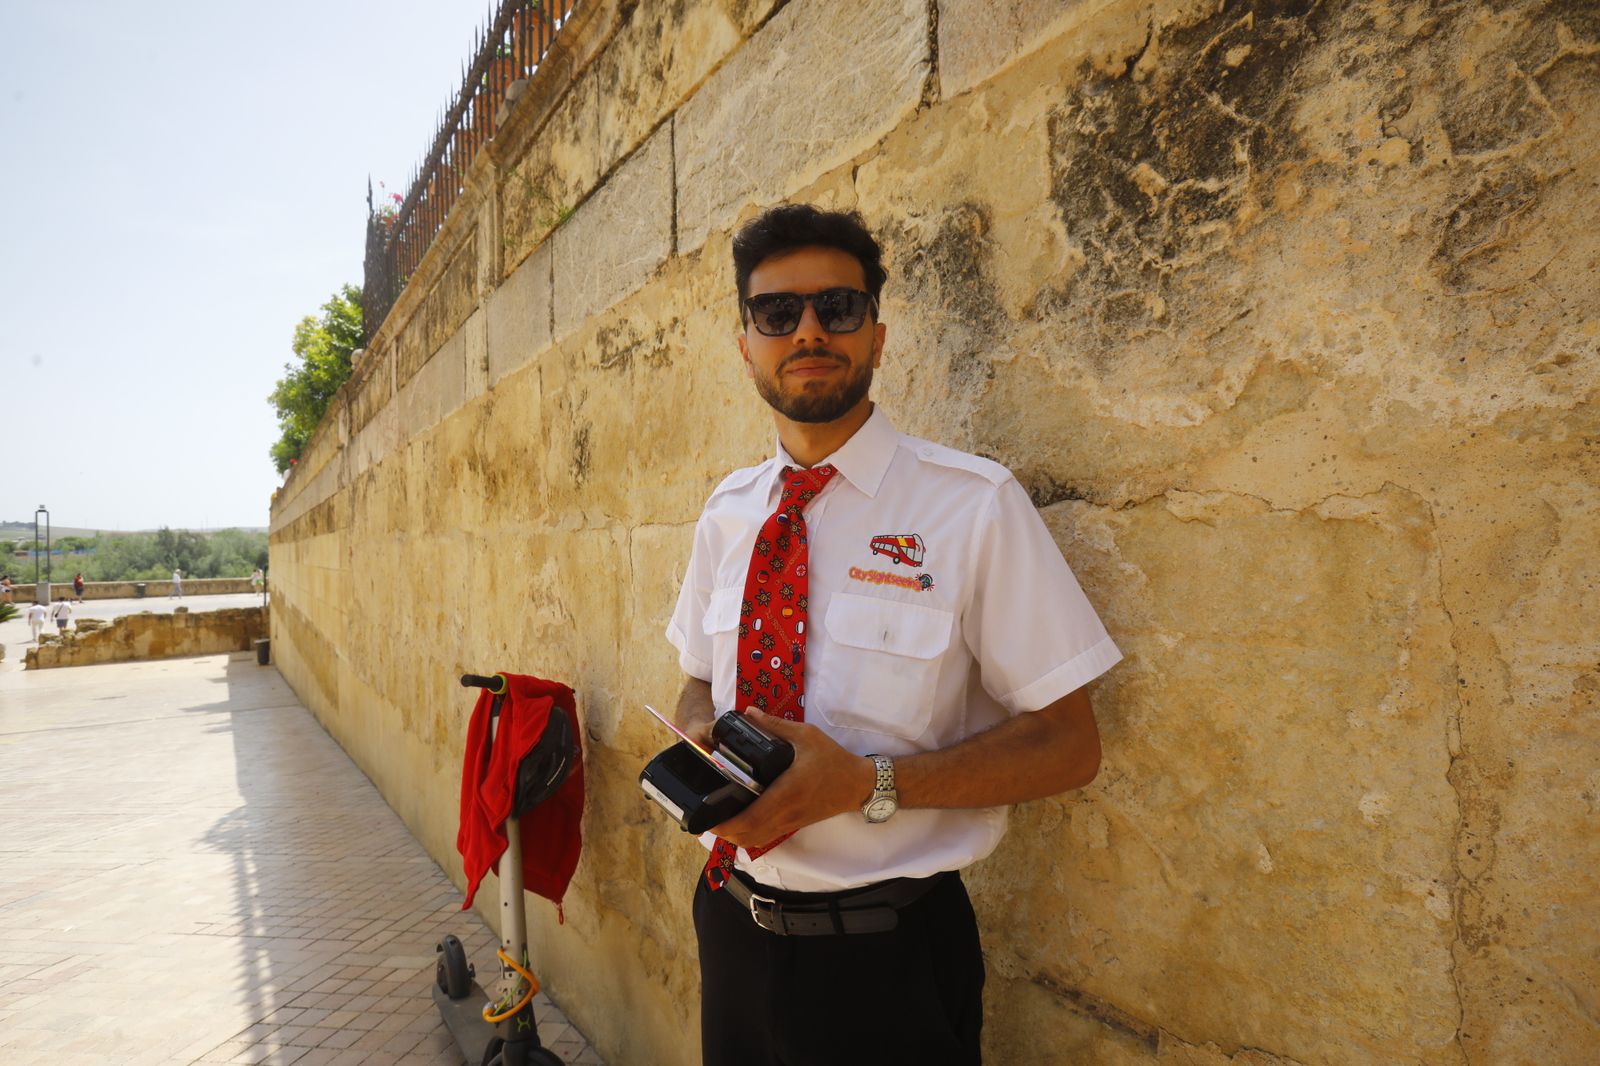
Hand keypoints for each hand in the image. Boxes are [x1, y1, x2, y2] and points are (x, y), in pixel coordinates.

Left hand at [709, 712, 874, 848]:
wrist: (858, 784)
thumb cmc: (833, 760)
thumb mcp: (806, 735)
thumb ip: (775, 725)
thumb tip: (748, 713)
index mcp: (786, 793)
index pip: (750, 819)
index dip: (726, 824)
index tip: (708, 816)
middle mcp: (786, 813)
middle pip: (747, 836)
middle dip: (724, 832)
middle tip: (707, 816)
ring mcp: (790, 822)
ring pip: (755, 840)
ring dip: (735, 835)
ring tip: (721, 818)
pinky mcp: (794, 824)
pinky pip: (766, 836)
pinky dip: (749, 833)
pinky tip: (742, 819)